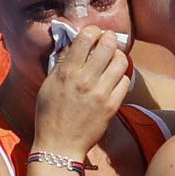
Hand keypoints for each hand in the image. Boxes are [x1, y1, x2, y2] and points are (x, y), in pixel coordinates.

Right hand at [32, 25, 130, 160]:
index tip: (94, 33)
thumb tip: (73, 43)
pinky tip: (114, 79)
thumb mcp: (48, 84)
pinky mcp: (112, 106)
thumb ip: (61, 63)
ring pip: (121, 61)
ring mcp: (101, 93)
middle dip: (110, 38)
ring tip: (113, 59)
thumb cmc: (50, 114)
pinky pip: (126, 82)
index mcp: (67, 72)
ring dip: (119, 56)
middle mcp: (85, 80)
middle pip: (108, 45)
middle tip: (108, 40)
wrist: (60, 145)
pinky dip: (121, 77)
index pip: (86, 37)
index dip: (93, 30)